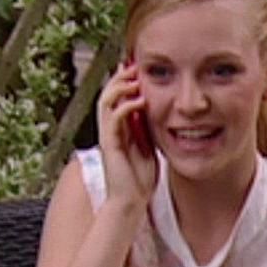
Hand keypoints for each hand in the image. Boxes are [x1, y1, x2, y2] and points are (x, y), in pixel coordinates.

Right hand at [97, 60, 156, 206]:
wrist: (131, 201)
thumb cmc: (140, 178)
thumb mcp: (149, 147)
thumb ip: (149, 130)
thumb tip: (160, 112)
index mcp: (119, 128)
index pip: (117, 96)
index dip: (126, 80)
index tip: (142, 68)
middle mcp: (110, 128)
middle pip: (108, 92)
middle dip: (122, 77)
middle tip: (137, 65)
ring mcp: (108, 135)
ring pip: (106, 100)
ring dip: (121, 86)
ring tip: (137, 79)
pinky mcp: (110, 144)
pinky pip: (114, 117)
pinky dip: (127, 106)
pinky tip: (141, 101)